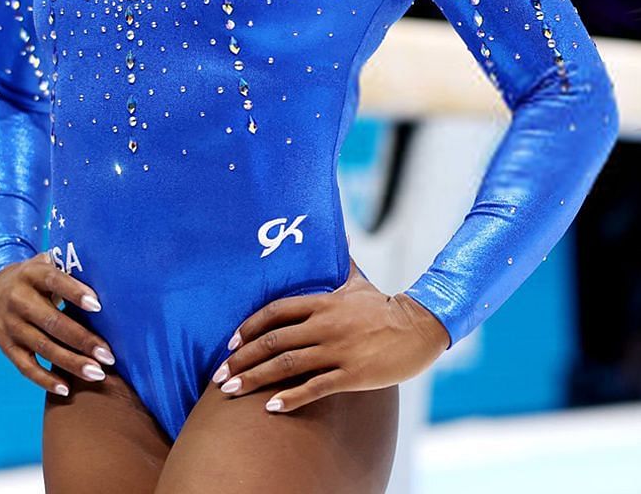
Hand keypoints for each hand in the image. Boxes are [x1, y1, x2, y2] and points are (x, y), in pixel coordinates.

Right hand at [0, 250, 116, 396]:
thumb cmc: (40, 278)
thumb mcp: (50, 265)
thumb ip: (74, 270)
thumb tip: (113, 280)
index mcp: (32, 274)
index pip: (54, 281)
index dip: (75, 293)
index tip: (98, 307)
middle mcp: (18, 300)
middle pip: (53, 322)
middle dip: (83, 340)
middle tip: (109, 355)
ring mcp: (10, 326)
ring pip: (43, 348)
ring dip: (71, 363)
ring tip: (98, 373)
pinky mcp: (6, 346)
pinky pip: (25, 366)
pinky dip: (45, 380)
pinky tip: (67, 389)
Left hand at [210, 261, 451, 413]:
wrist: (421, 329)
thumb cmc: (386, 307)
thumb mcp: (360, 283)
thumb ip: (342, 264)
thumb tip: (340, 233)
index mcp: (325, 302)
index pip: (276, 311)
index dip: (249, 327)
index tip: (231, 343)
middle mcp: (326, 325)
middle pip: (274, 342)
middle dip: (242, 359)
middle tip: (219, 376)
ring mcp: (339, 350)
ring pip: (287, 366)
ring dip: (255, 379)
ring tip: (231, 392)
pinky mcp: (352, 374)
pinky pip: (315, 387)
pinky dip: (291, 398)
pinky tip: (271, 408)